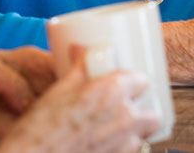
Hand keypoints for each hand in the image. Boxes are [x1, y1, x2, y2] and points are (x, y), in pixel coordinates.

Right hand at [0, 47, 159, 152]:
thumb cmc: (41, 131)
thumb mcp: (58, 91)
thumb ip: (77, 68)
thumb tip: (81, 49)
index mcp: (112, 93)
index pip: (142, 79)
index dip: (134, 81)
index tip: (126, 82)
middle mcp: (125, 120)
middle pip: (153, 114)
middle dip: (142, 111)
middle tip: (123, 108)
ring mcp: (125, 147)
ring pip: (142, 138)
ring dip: (132, 133)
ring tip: (111, 129)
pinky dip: (121, 149)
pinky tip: (102, 146)